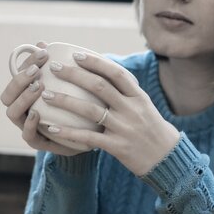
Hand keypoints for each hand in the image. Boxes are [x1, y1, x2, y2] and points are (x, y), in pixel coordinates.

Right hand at [0, 43, 85, 156]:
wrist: (87, 134)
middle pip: (8, 94)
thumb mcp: (68, 83)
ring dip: (23, 99)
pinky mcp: (38, 142)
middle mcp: (22, 109)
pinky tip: (38, 113)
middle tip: (37, 71)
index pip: (17, 75)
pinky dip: (29, 125)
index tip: (44, 53)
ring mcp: (27, 125)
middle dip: (19, 80)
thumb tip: (42, 43)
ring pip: (12, 113)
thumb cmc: (74, 104)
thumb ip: (56, 66)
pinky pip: (27, 136)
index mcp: (25, 93)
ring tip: (38, 87)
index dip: (26, 63)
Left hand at [34, 51, 180, 175]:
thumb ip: (126, 92)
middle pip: (99, 87)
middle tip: (54, 68)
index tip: (76, 55)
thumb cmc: (151, 129)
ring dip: (65, 101)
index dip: (95, 62)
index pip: (115, 73)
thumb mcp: (143, 105)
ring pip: (90, 111)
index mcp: (138, 96)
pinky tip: (51, 129)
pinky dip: (68, 133)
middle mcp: (131, 109)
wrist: (168, 159)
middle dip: (74, 75)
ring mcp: (124, 128)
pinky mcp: (118, 147)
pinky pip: (88, 138)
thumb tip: (103, 73)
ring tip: (45, 95)